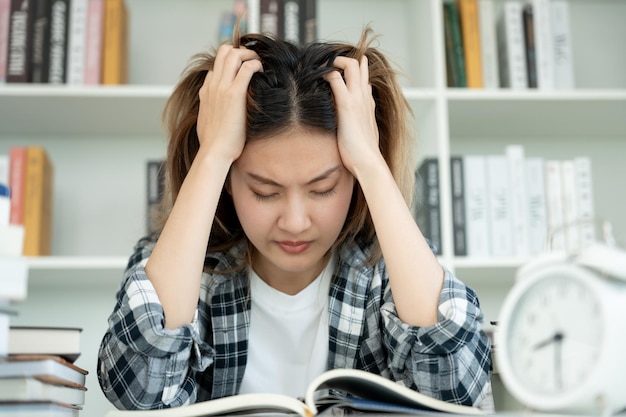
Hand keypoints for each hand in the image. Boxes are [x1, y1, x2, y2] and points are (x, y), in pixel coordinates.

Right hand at [196, 45, 262, 163]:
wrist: (214, 151)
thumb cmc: (214, 143)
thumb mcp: (207, 122)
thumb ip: (211, 109)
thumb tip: (216, 108)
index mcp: (206, 92)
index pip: (216, 66)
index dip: (231, 64)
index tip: (244, 71)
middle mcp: (213, 86)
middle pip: (223, 52)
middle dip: (241, 51)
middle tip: (254, 61)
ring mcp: (222, 88)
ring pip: (233, 54)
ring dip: (249, 55)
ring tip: (259, 64)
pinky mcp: (234, 94)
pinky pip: (246, 68)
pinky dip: (256, 64)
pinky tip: (262, 72)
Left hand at [324, 56, 381, 176]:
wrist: (369, 162)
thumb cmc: (362, 154)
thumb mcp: (362, 136)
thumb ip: (357, 126)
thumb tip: (349, 124)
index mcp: (367, 105)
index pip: (364, 79)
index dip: (355, 70)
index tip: (340, 68)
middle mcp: (364, 98)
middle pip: (358, 66)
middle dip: (342, 60)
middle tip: (327, 62)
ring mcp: (357, 99)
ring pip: (350, 66)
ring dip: (334, 62)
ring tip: (320, 64)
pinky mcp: (346, 105)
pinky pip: (336, 79)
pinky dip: (325, 73)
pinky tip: (316, 75)